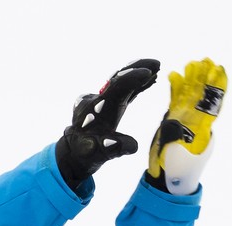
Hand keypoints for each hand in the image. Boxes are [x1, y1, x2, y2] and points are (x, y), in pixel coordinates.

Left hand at [54, 59, 159, 186]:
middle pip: (117, 78)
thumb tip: (132, 145)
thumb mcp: (99, 155)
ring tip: (157, 68)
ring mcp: (101, 99)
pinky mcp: (107, 102)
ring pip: (120, 81)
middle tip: (157, 63)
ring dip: (138, 73)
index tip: (149, 73)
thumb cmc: (87, 154)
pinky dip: (136, 83)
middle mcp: (97, 100)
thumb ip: (113, 148)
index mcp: (96, 109)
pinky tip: (151, 78)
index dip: (132, 78)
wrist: (74, 151)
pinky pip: (123, 88)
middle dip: (136, 68)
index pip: (115, 86)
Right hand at [147, 58, 227, 194]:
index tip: (219, 71)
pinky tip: (174, 74)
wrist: (167, 180)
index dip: (216, 88)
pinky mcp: (173, 120)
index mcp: (201, 131)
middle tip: (207, 60)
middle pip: (203, 96)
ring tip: (193, 63)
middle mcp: (195, 122)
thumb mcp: (178, 158)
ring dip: (192, 79)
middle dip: (205, 78)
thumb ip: (179, 142)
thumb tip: (180, 128)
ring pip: (190, 95)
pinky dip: (175, 88)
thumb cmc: (175, 171)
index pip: (212, 105)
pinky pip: (175, 101)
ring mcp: (184, 120)